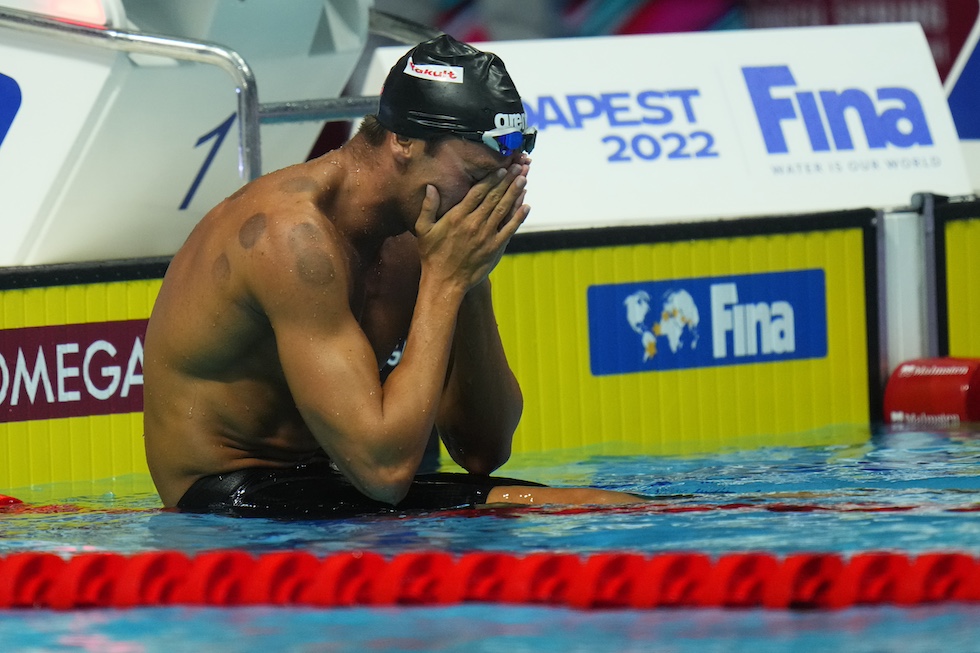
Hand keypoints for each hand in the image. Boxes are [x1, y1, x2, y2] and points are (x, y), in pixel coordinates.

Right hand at [415, 165, 529, 292]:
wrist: (444, 282)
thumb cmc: (432, 255)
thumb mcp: (423, 229)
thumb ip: (428, 207)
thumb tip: (430, 187)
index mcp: (457, 216)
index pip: (478, 192)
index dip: (492, 179)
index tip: (501, 168)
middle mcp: (474, 223)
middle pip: (494, 197)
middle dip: (508, 181)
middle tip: (518, 167)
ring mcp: (486, 236)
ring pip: (504, 210)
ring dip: (515, 193)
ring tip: (524, 179)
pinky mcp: (494, 248)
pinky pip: (509, 229)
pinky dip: (518, 217)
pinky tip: (526, 206)